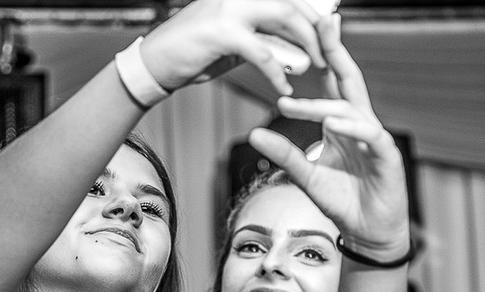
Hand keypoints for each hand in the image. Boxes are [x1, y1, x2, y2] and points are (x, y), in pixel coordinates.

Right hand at [140, 0, 327, 97]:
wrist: (154, 63)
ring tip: (317, 66)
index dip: (312, 14)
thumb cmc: (193, 52)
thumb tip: (292, 49)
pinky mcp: (222, 32)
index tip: (330, 34)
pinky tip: (284, 89)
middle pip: (292, 3)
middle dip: (316, 29)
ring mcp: (230, 9)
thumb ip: (261, 38)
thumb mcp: (233, 41)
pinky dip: (277, 72)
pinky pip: (262, 52)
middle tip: (329, 53)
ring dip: (306, 44)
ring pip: (284, 18)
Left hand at [247, 14, 410, 262]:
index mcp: (343, 123)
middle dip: (336, 49)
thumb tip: (254, 133)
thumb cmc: (344, 202)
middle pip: (349, 79)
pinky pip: (371, 135)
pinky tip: (332, 124)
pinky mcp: (388, 157)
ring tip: (294, 105)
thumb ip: (285, 154)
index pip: (333, 81)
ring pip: (352, 110)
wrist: (369, 233)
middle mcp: (360, 124)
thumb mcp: (307, 176)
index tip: (301, 32)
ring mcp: (376, 139)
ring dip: (324, 104)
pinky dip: (351, 128)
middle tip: (322, 22)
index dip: (322, 54)